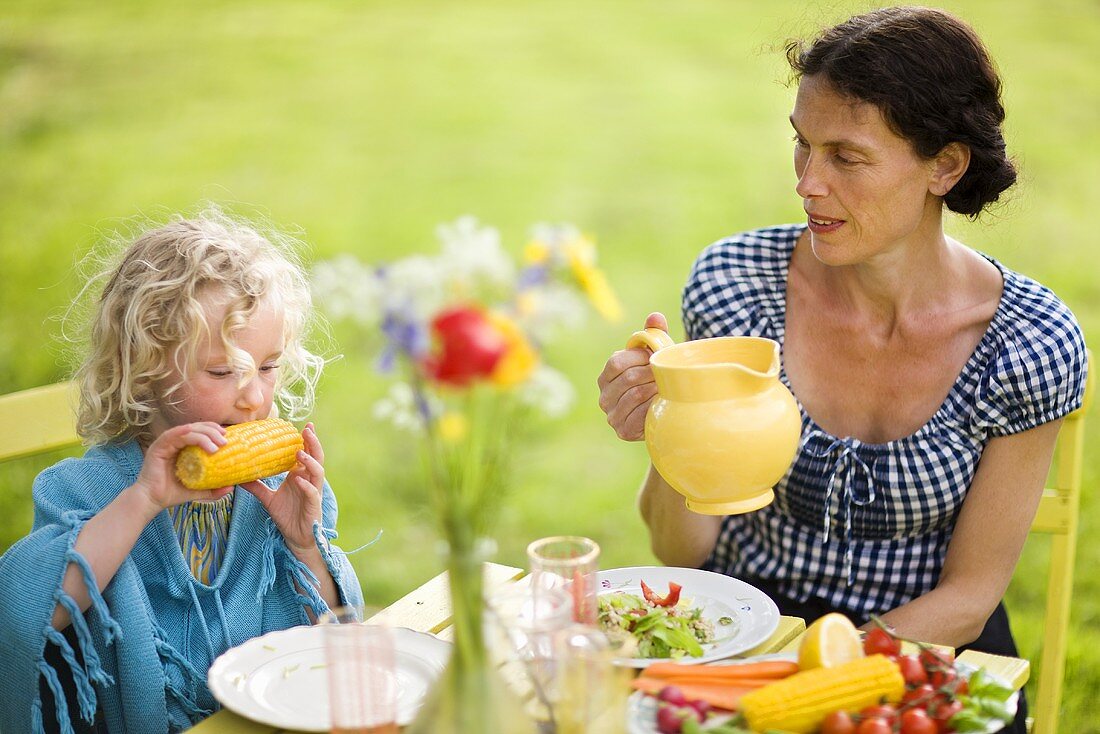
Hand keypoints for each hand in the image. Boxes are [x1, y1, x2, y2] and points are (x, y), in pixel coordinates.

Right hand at [133, 422, 232, 514]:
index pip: (200, 432)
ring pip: (188, 430)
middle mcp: (174, 442)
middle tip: (225, 441)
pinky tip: (205, 444)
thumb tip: (231, 487)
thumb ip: (213, 488)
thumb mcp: (198, 490)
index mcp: (182, 447)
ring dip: (205, 434)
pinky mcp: (159, 446)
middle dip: (213, 431)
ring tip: (218, 446)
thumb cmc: (172, 494)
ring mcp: (166, 442)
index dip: (214, 431)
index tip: (228, 437)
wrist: (152, 501)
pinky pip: (176, 435)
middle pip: (196, 427)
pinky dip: (192, 436)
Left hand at [240, 423, 324, 555]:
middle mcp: (309, 480)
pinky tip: (298, 480)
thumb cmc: (286, 515)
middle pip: (316, 457)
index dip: (307, 440)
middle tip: (307, 429)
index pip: (306, 453)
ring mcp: (313, 491)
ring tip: (299, 453)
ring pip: (318, 472)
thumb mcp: (267, 498)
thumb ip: (256, 486)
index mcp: (300, 475)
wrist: (295, 537)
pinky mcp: (313, 505)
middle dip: (313, 443)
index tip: (303, 426)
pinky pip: (312, 492)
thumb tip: (237, 477)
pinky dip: (306, 486)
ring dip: (310, 461)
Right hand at [597, 312, 667, 440]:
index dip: (640, 358)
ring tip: (666, 386)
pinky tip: (661, 403)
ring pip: (635, 395)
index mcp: (606, 375)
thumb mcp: (654, 356)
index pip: (617, 362)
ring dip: (654, 389)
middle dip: (651, 373)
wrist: (661, 413)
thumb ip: (653, 335)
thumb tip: (656, 317)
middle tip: (667, 373)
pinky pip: (639, 416)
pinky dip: (652, 407)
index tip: (657, 357)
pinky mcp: (623, 431)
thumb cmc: (656, 379)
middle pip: (628, 378)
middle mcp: (604, 396)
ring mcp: (611, 415)